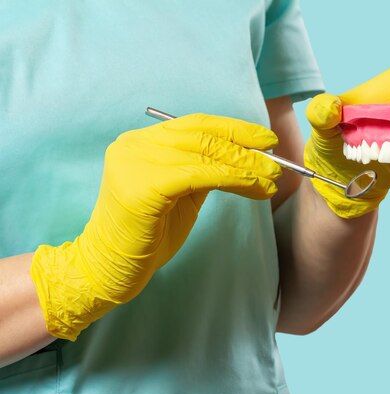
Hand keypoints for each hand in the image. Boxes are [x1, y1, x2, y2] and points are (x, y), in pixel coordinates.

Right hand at [30, 113, 281, 339]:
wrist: (109, 269)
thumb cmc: (147, 235)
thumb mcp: (181, 194)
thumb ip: (203, 170)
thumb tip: (248, 158)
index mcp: (141, 142)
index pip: (196, 125)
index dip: (235, 129)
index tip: (266, 139)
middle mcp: (135, 145)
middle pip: (202, 135)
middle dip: (245, 147)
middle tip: (277, 161)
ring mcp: (135, 163)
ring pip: (205, 154)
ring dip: (246, 166)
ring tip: (272, 178)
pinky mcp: (143, 187)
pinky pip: (199, 175)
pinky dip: (232, 179)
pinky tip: (255, 187)